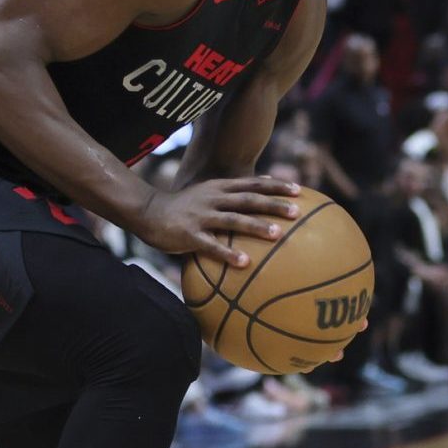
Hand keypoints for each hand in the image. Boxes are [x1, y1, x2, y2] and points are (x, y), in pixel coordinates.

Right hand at [137, 176, 301, 265]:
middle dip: (273, 204)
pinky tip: (244, 263)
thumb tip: (265, 185)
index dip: (276, 186)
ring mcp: (202, 216)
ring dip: (256, 227)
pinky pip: (211, 246)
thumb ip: (234, 191)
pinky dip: (228, 254)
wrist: (147, 211)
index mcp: (220, 188)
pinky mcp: (189, 235)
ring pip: (233, 220)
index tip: (299, 191)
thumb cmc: (184, 206)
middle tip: (296, 212)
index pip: (253, 184)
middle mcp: (213, 199)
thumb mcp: (209, 192)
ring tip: (277, 235)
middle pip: (248, 200)